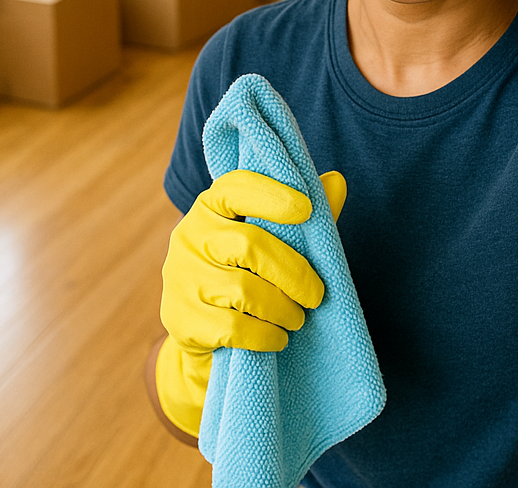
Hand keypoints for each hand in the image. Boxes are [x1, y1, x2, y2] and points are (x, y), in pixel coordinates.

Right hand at [153, 168, 346, 437]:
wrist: (206, 333)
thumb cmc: (250, 271)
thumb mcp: (274, 238)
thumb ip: (303, 213)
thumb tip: (337, 181)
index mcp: (211, 207)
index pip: (235, 188)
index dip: (271, 195)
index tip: (306, 210)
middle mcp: (189, 236)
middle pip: (249, 244)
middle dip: (293, 272)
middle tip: (316, 294)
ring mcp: (180, 279)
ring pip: (243, 290)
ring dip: (282, 308)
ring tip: (298, 317)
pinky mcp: (181, 320)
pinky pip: (232, 328)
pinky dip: (265, 335)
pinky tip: (278, 337)